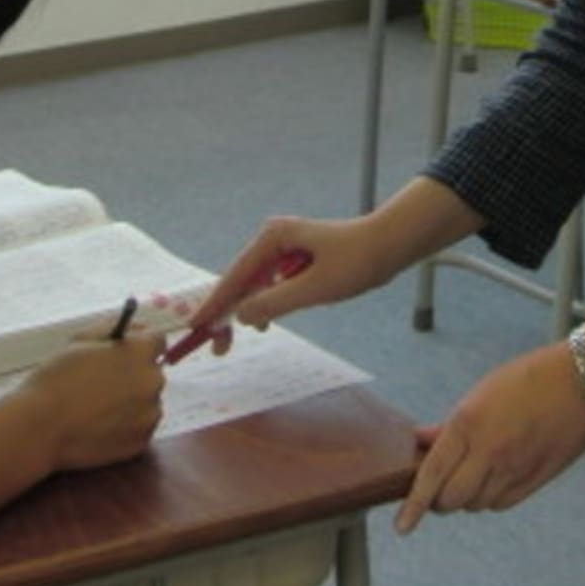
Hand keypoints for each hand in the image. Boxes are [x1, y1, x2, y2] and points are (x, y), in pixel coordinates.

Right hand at [15, 332, 166, 471]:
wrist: (41, 427)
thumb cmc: (56, 379)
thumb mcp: (81, 340)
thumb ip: (112, 328)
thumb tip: (133, 328)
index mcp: (140, 352)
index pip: (158, 339)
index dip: (140, 342)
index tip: (126, 350)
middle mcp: (152, 382)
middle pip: (152, 371)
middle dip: (134, 372)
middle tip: (105, 381)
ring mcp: (149, 414)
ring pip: (147, 401)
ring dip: (132, 400)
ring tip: (99, 407)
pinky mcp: (141, 441)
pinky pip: (140, 426)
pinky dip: (127, 425)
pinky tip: (101, 424)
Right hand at [180, 215, 399, 354]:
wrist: (390, 245)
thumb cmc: (356, 262)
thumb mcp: (314, 288)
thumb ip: (274, 302)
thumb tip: (241, 317)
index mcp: (272, 238)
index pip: (234, 276)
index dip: (214, 303)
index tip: (193, 326)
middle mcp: (272, 238)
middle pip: (239, 280)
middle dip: (226, 312)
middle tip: (217, 348)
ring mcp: (284, 248)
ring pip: (253, 284)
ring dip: (244, 311)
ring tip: (230, 341)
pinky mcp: (295, 259)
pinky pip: (270, 284)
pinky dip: (264, 304)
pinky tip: (264, 323)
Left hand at [394, 341, 584, 533]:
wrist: (581, 382)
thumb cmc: (529, 378)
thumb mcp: (481, 392)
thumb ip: (449, 425)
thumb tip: (421, 440)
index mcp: (469, 424)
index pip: (432, 475)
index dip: (414, 504)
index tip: (402, 526)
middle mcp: (489, 452)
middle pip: (451, 499)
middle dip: (440, 499)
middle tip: (440, 487)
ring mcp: (514, 469)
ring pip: (476, 504)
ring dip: (467, 497)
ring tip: (470, 476)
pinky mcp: (536, 479)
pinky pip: (502, 504)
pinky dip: (491, 499)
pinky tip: (493, 480)